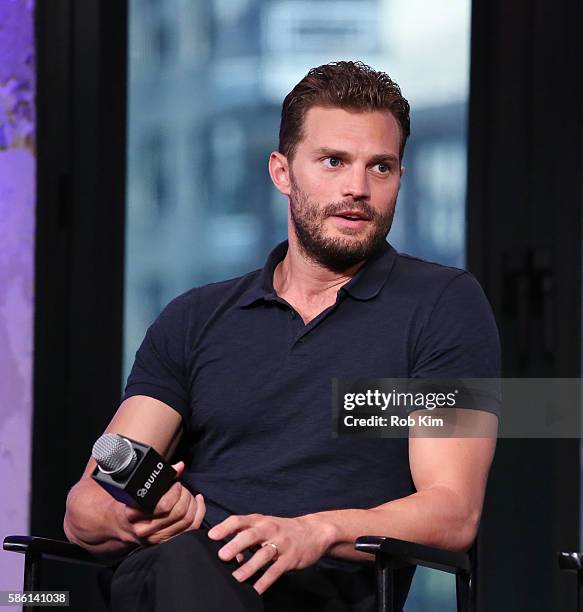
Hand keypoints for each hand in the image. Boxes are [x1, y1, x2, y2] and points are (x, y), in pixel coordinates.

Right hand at [120, 461, 205, 545]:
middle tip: (182, 488)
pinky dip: (199, 512)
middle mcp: (145, 530)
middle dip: (185, 496)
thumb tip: (180, 466)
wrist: (127, 525)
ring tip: (188, 494)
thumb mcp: (142, 489)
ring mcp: (157, 538)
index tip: (176, 484)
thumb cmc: (135, 503)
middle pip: (178, 513)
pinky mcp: (167, 541)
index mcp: (134, 515)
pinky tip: (198, 501)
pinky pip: (191, 529)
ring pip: (187, 521)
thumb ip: (161, 477)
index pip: (164, 505)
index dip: (175, 492)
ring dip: (192, 504)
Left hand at [207, 513, 333, 593]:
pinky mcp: (290, 558)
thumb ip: (247, 540)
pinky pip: (276, 571)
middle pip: (251, 535)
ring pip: (263, 554)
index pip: (240, 520)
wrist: (314, 531)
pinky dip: (265, 581)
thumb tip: (231, 557)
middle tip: (222, 556)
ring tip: (236, 577)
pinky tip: (256, 590)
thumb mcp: (265, 529)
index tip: (211, 535)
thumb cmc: (283, 530)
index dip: (225, 527)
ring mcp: (281, 543)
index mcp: (260, 520)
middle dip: (236, 544)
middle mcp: (270, 529)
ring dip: (249, 567)